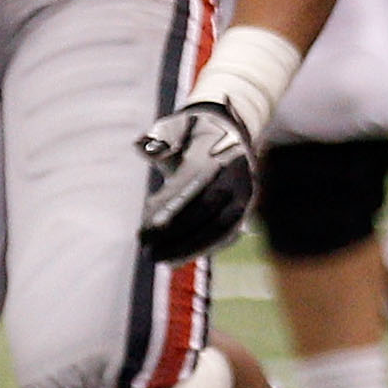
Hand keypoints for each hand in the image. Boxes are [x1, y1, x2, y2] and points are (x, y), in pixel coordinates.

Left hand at [136, 99, 256, 261]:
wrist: (228, 127)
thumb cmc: (191, 132)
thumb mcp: (174, 129)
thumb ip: (159, 141)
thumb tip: (141, 146)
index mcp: (218, 160)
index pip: (193, 196)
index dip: (168, 219)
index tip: (143, 235)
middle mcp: (236, 179)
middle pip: (208, 217)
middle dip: (177, 238)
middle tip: (148, 253)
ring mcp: (245, 195)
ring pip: (222, 229)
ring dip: (191, 248)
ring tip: (161, 260)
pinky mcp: (246, 207)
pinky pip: (228, 233)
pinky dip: (205, 247)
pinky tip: (179, 258)